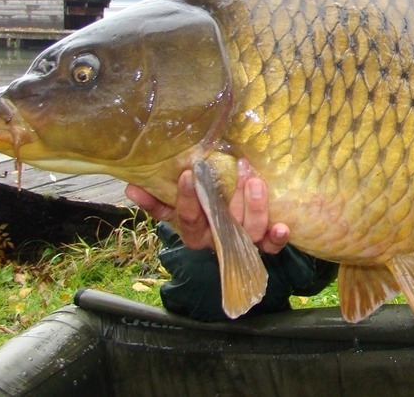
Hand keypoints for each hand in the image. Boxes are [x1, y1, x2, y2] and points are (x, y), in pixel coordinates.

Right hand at [125, 159, 289, 253]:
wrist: (230, 233)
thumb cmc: (202, 211)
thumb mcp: (177, 206)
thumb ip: (156, 199)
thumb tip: (130, 187)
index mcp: (194, 231)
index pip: (188, 218)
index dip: (187, 198)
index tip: (188, 174)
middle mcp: (218, 239)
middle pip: (222, 225)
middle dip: (228, 199)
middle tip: (237, 168)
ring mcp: (242, 242)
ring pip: (248, 231)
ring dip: (254, 207)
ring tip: (255, 181)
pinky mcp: (264, 243)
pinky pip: (271, 245)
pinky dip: (277, 237)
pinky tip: (283, 226)